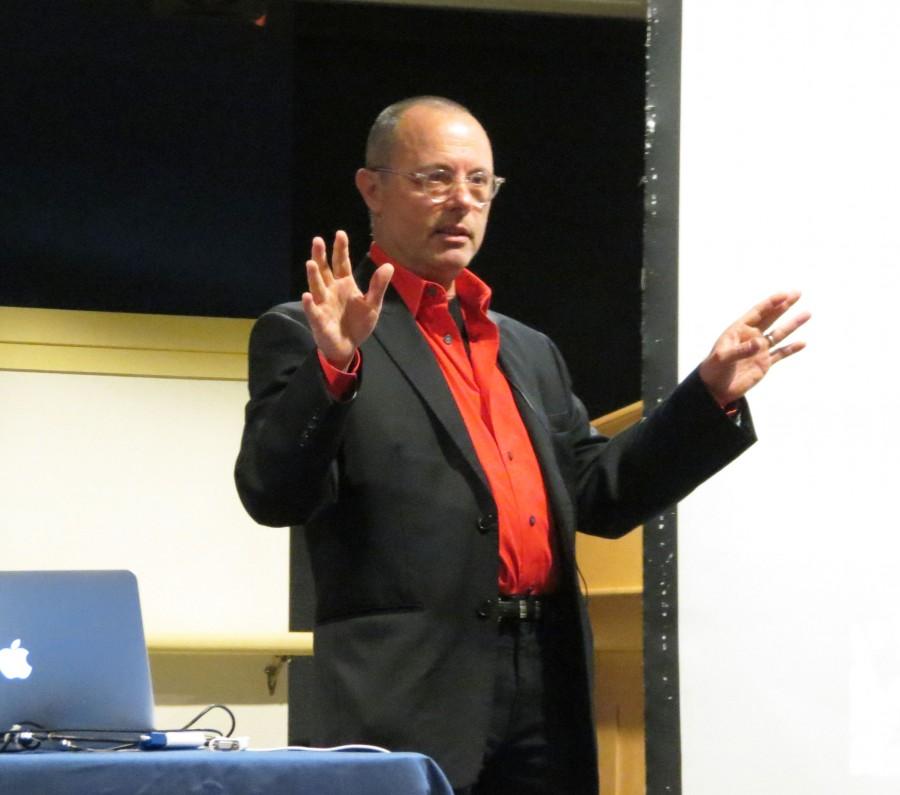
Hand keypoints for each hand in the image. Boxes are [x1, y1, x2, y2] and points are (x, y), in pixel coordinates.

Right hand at [301, 230, 393, 368]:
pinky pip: (313, 311)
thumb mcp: (373, 304)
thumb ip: (378, 286)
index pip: (341, 263)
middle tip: (318, 240)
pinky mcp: (319, 320)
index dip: (340, 249)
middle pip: (325, 270)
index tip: (340, 233)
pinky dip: (309, 304)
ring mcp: (323, 304)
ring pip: (317, 287)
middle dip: (321, 256)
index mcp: (345, 284)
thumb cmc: (359, 323)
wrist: (349, 345)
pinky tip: (306, 296)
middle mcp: (331, 290)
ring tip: (311, 263)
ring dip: (313, 276)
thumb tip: (389, 265)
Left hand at [698, 290, 810, 405]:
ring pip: (778, 334)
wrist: (714, 389)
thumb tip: (760, 343)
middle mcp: (751, 337)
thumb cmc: (713, 370)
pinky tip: (802, 343)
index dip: (771, 303)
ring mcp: (758, 350)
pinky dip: (791, 349)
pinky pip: (780, 354)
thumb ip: (741, 350)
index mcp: (739, 331)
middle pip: (770, 318)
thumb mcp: (723, 358)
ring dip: (792, 325)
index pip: (757, 313)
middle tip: (797, 293)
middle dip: (783, 306)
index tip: (785, 294)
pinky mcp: (764, 363)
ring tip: (807, 314)